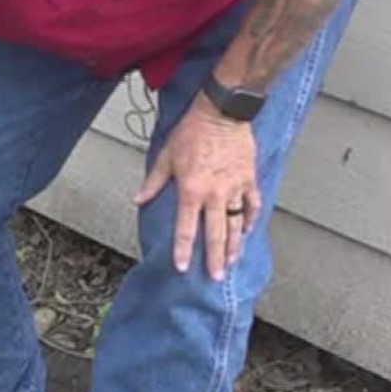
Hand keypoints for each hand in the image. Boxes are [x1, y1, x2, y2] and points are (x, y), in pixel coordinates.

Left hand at [134, 101, 259, 279]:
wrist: (222, 113)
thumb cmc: (192, 133)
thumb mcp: (166, 157)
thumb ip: (153, 183)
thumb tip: (138, 200)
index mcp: (191, 191)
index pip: (186, 228)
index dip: (184, 250)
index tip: (183, 267)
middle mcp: (215, 194)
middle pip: (216, 234)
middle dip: (215, 258)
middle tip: (215, 277)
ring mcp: (235, 188)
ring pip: (236, 224)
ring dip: (235, 245)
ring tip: (232, 262)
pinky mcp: (249, 180)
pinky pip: (252, 205)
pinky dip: (250, 219)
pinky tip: (247, 232)